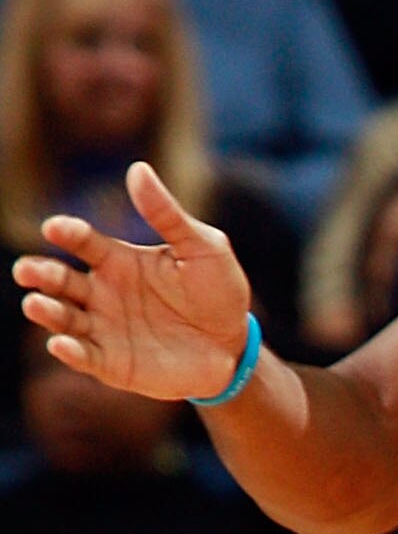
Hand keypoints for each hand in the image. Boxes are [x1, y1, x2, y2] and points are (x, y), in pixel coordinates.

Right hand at [14, 163, 251, 402]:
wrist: (235, 347)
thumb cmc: (219, 291)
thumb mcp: (202, 248)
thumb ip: (168, 214)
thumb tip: (138, 169)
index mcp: (118, 259)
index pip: (83, 241)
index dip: (66, 233)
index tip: (55, 228)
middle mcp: (103, 292)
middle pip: (60, 280)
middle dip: (40, 273)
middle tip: (26, 271)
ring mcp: (105, 328)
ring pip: (64, 318)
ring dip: (47, 311)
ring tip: (35, 304)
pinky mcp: (114, 363)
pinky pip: (85, 356)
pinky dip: (70, 351)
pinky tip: (60, 344)